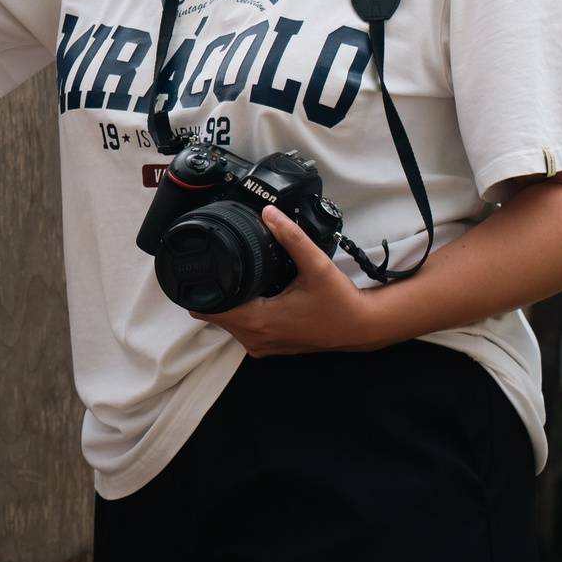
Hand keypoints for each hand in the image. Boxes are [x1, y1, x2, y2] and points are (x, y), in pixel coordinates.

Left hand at [191, 206, 396, 355]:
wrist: (362, 327)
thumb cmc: (340, 302)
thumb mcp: (315, 265)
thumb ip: (291, 237)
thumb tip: (269, 213)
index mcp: (259, 321)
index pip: (208, 309)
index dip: (199, 289)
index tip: (201, 271)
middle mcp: (256, 338)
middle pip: (215, 314)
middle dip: (216, 291)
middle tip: (227, 268)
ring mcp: (263, 346)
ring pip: (229, 323)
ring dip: (230, 303)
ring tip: (244, 280)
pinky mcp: (271, 347)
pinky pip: (244, 329)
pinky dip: (244, 313)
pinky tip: (258, 295)